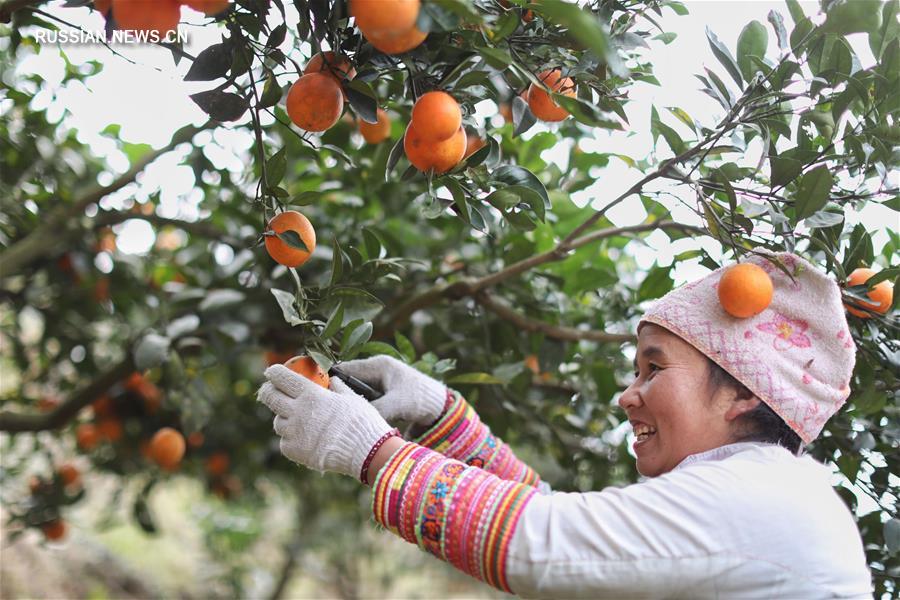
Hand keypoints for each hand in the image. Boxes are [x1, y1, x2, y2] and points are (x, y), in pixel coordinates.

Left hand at [257, 364, 394, 480]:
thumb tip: (332, 380)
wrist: (365, 452)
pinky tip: (305, 439)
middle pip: (270, 397)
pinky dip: (291, 439)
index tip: (272, 371)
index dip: (274, 372)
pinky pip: (285, 441)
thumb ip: (338, 387)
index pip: (282, 377)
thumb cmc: (362, 422)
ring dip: (284, 418)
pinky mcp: (293, 450)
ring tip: (298, 421)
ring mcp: (293, 432)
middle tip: (270, 391)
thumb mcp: (352, 398)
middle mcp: (298, 411)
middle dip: (268, 392)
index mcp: (311, 394)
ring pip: (278, 421)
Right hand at [335, 355, 447, 425]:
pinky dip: (359, 407)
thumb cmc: (422, 399)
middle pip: (348, 380)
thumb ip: (376, 409)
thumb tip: (355, 417)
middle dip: (339, 393)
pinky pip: (364, 399)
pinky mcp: (382, 394)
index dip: (331, 379)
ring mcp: (379, 382)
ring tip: (338, 415)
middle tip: (327, 408)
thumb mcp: (398, 404)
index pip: (346, 368)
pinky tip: (354, 419)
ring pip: (355, 391)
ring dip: (350, 401)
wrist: (441, 407)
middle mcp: (377, 370)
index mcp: (379, 365)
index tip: (320, 394)